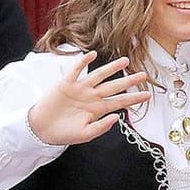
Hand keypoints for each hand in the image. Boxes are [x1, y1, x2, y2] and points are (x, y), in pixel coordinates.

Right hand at [27, 52, 150, 145]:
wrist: (42, 129)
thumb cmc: (63, 133)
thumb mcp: (85, 135)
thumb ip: (101, 127)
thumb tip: (117, 118)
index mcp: (97, 109)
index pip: (119, 102)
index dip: (134, 99)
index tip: (148, 96)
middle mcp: (91, 96)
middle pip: (113, 86)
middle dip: (129, 81)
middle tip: (144, 75)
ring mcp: (79, 89)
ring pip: (99, 75)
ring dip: (111, 68)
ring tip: (125, 61)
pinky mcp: (66, 84)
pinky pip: (76, 71)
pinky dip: (83, 62)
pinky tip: (92, 55)